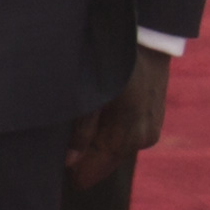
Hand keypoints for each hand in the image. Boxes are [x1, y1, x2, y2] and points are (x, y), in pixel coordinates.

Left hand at [68, 51, 172, 186]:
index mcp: (128, 137)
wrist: (151, 37)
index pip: (94, 171)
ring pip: (115, 149)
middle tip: (62, 143)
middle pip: (105, 162)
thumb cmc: (117, 62)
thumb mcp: (94, 94)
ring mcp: (152, 130)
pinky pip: (126, 136)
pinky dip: (110, 132)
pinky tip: (100, 115)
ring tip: (81, 123)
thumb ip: (82, 129)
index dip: (74, 171)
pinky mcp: (154, 120)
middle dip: (85, 157)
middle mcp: (143, 140)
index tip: (56, 166)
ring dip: (98, 143)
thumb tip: (69, 162)